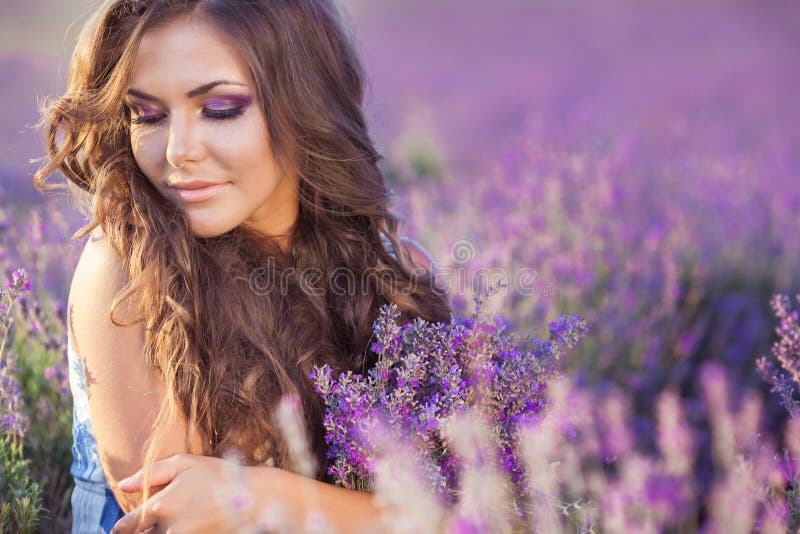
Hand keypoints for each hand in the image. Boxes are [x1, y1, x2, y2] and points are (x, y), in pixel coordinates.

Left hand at [110, 453, 256, 533]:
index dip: (122, 527)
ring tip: (175, 523)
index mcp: (159, 507)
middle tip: (154, 523)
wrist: (253, 498)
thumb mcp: (184, 464)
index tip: (124, 527)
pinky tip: (189, 526)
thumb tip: (122, 485)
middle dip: (143, 532)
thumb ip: (149, 473)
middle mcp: (168, 529)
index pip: (125, 526)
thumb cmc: (218, 476)